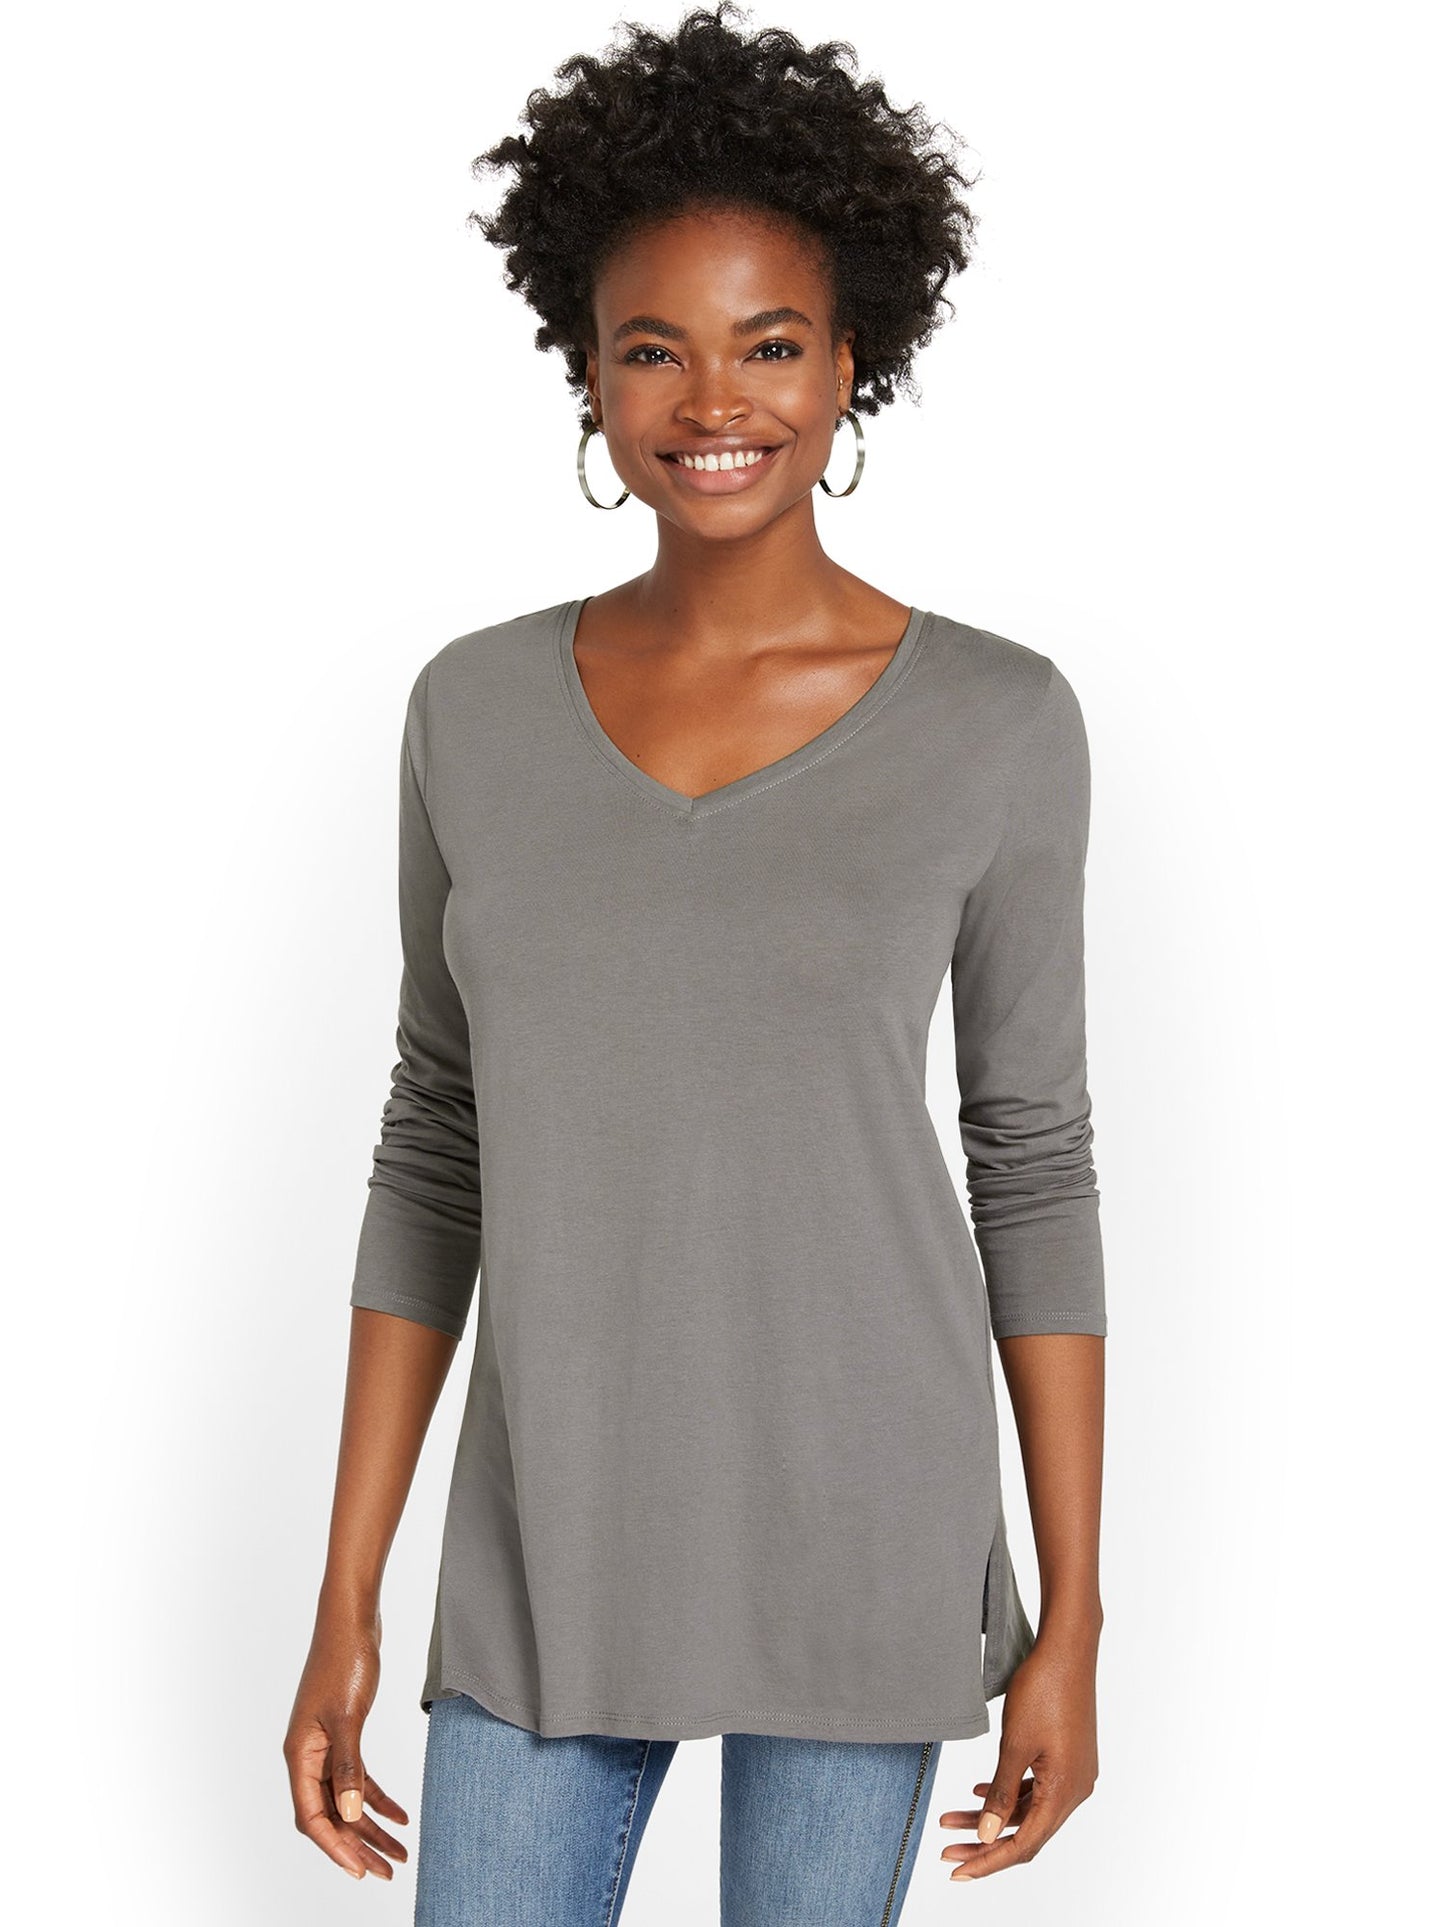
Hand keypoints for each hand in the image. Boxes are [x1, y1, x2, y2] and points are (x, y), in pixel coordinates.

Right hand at [283, 1607, 408, 1881]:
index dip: (336, 1847)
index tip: (361, 1870)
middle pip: (329, 1815)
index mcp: (300, 1754)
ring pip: (345, 1800)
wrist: (352, 1621)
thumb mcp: (348, 1716)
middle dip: (357, 1846)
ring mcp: (325, 1745)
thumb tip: (347, 1815)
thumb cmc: (345, 1661)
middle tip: (387, 1871)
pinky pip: (358, 1778)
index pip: (312, 1816)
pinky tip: (400, 1814)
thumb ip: (348, 1767)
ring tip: (400, 1853)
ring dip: (370, 1827)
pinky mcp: (344, 1733)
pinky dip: (377, 1797)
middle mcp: (308, 1755)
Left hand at [937, 1632, 1098, 1881]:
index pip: (1024, 1844)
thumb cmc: (1043, 1690)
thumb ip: (1001, 1794)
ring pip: (1029, 1810)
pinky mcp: (1068, 1758)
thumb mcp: (1014, 1745)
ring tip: (950, 1818)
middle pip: (1026, 1832)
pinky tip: (980, 1790)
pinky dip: (1009, 1794)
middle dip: (984, 1844)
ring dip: (991, 1816)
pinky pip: (1037, 1789)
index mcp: (1066, 1792)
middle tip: (947, 1852)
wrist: (1067, 1648)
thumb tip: (985, 1836)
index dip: (988, 1861)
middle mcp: (1076, 1790)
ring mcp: (1074, 1773)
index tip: (957, 1871)